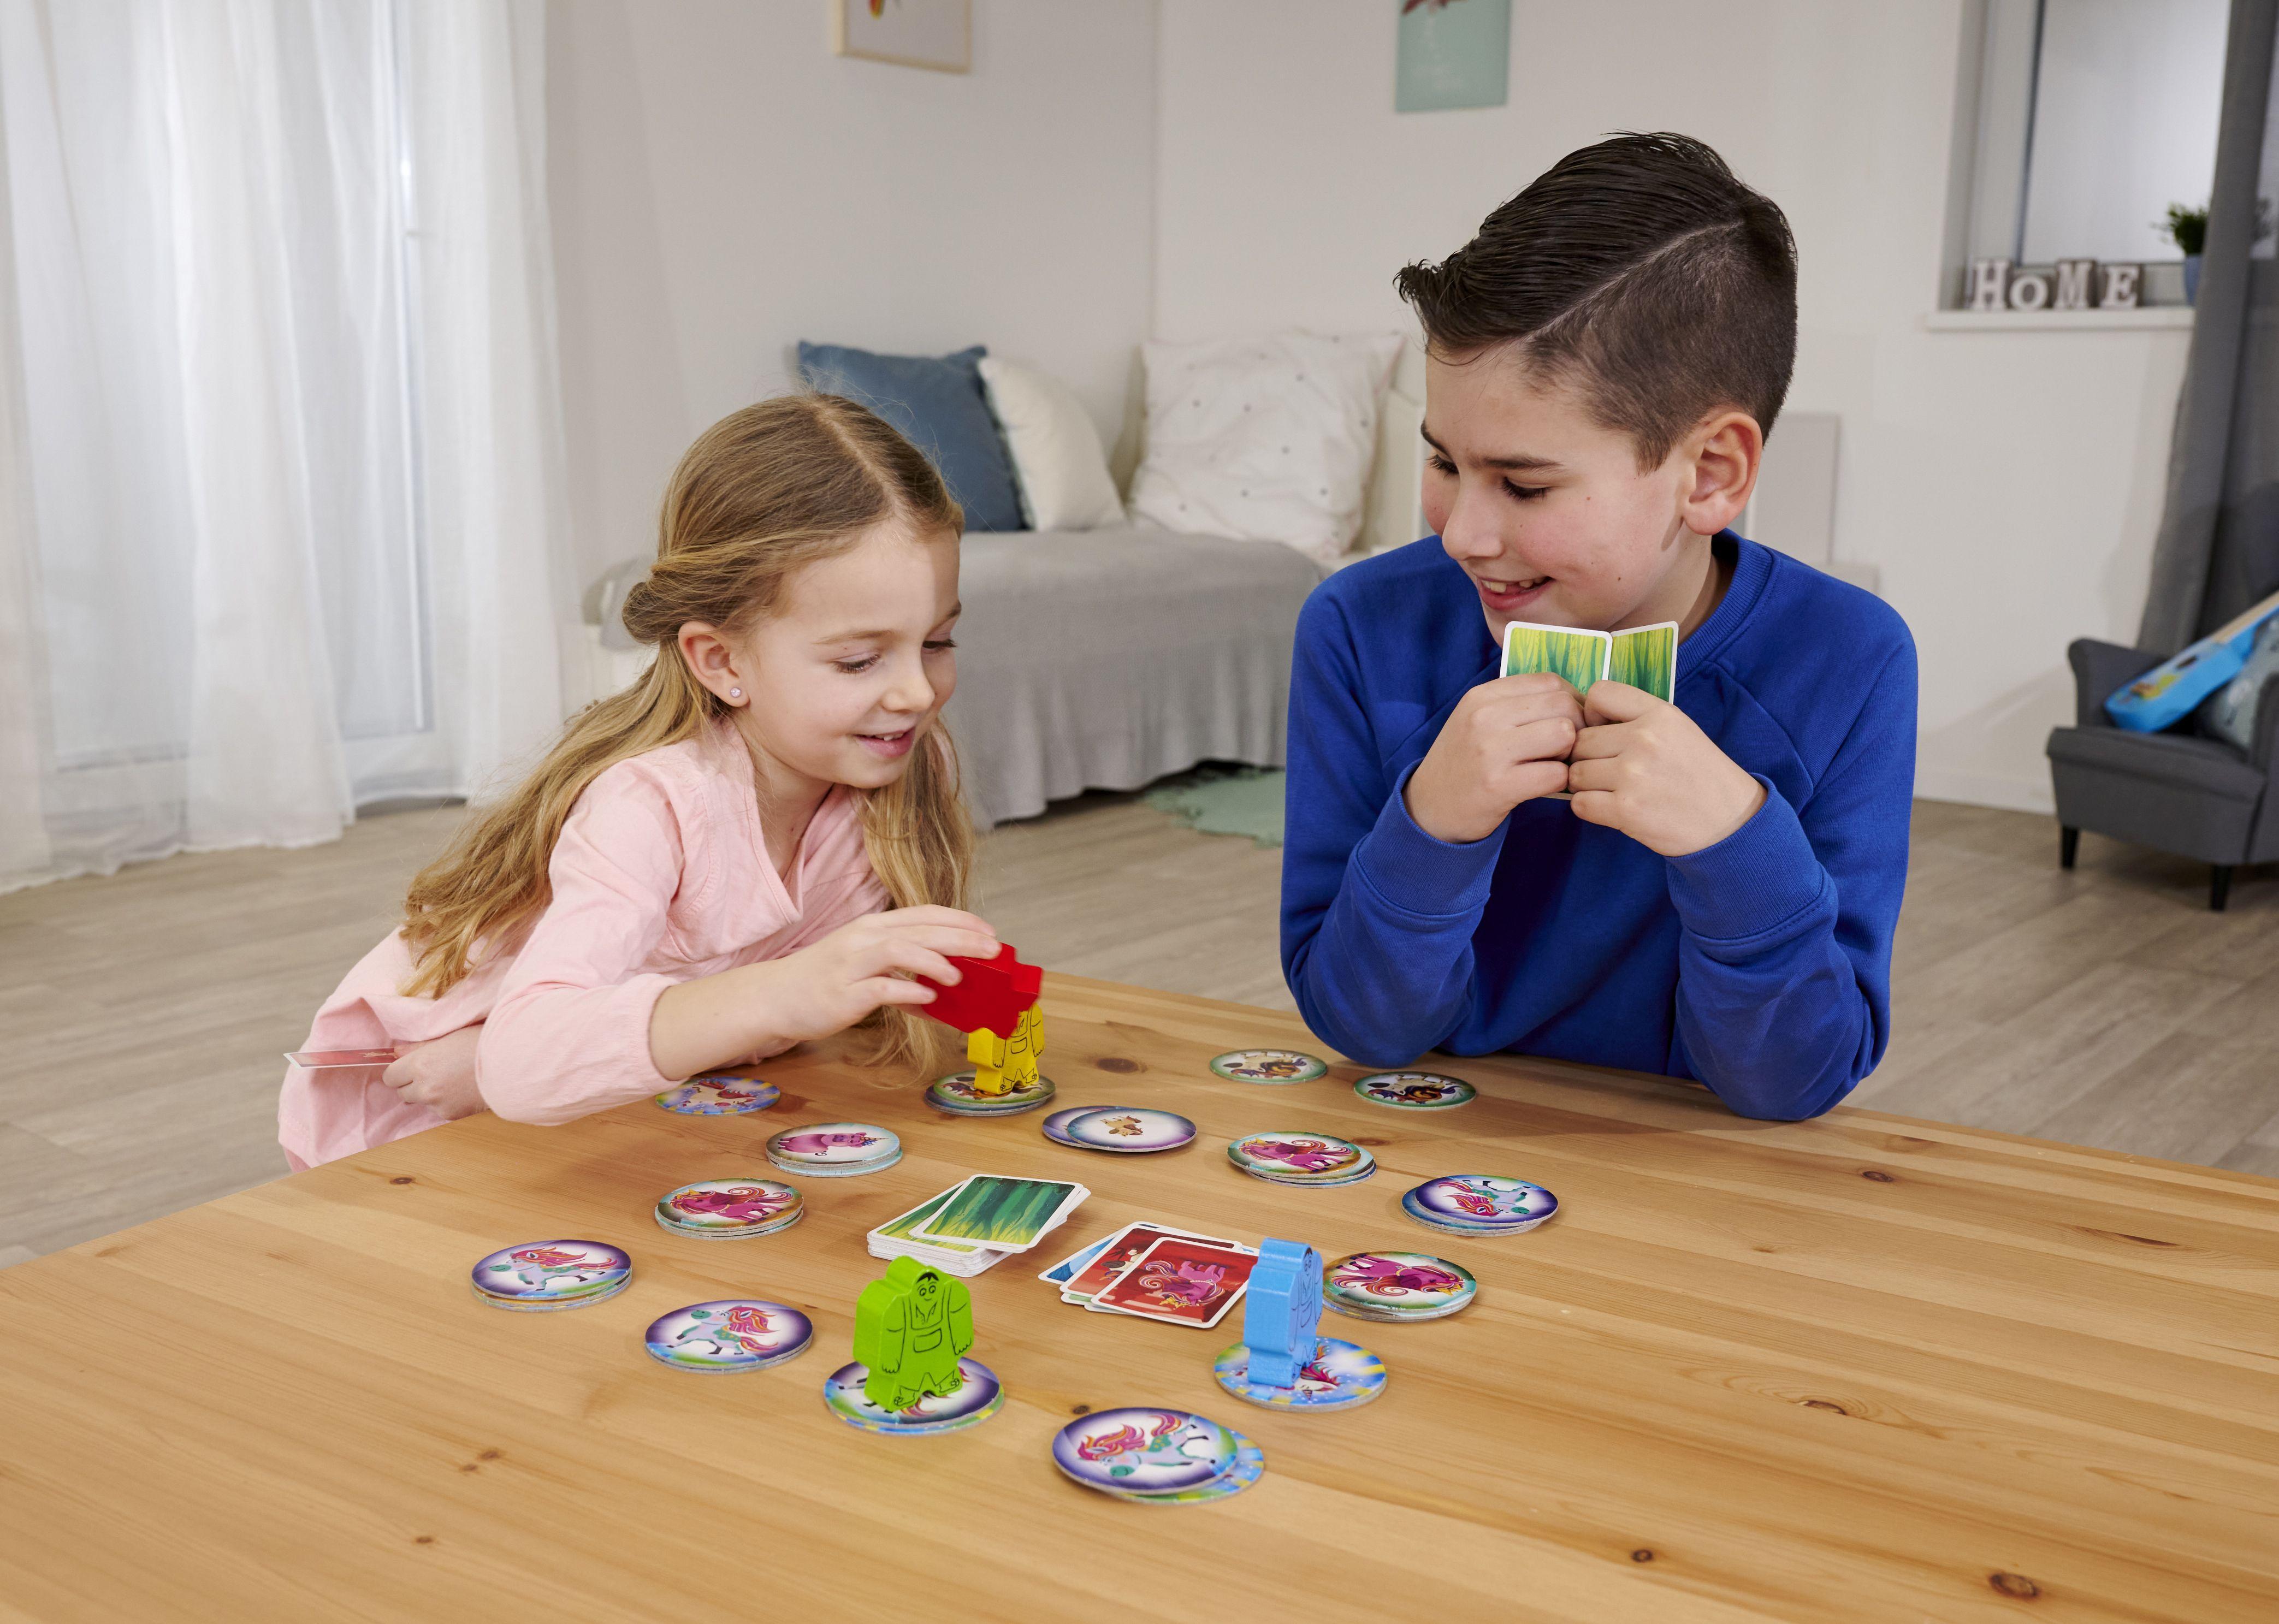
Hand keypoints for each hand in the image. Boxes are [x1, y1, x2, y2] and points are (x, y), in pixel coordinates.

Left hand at [381, 1025, 487, 1119]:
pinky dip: (446, 1102)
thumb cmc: (484, 1042)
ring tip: (453, 1080)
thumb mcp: (450, 1036)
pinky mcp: (452, 1116)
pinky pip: (439, 1110)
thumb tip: (396, 1052)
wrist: (513, 1064)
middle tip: (434, 1072)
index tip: (412, 1066)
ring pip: (422, 1102)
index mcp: (421, 1064)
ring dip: (430, 1094)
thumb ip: (420, 1047)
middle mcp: (425, 1088)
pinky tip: (463, 1090)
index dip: (400, 1071)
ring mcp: (438, 1105)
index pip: (390, 1076)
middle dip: (413, 1083)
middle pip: (402, 1092)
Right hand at [650, 905, 1001, 1077]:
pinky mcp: (842, 993)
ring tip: (961, 975)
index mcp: (873, 926)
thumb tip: (939, 990)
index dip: (960, 920)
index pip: (925, 914)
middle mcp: (863, 938)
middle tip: (994, 951)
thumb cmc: (823, 981)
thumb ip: (901, 970)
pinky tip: (929, 997)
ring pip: (900, 950)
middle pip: (920, 929)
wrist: (774, 997)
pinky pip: (880, 988)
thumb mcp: (864, 965)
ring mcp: (851, 964)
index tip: (990, 932)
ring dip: (935, 960)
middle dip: (961, 938)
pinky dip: (907, 990)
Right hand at [1403, 672, 1584, 843]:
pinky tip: (1541, 785)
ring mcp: (1490, 751)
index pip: (1550, 681)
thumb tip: (1574, 698)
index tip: (1567, 721)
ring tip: (1550, 764)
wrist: (1429, 808)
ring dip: (1567, 753)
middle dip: (1574, 727)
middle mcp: (1484, 716)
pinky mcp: (1499, 785)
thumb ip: (1516, 703)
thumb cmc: (1464, 762)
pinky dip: (1558, 782)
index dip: (1571, 700)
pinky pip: (1556, 774)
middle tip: (1561, 748)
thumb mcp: (1476, 719)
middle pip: (1563, 705)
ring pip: (1564, 734)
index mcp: (1482, 696)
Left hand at [1567, 681, 1765, 855]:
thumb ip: (1635, 719)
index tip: (1602, 730)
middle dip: (1587, 756)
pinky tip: (1611, 808)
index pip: (1599, 693)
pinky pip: (1580, 803)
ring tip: (1612, 790)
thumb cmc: (1699, 774)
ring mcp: (1633, 775)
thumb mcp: (1678, 729)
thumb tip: (1583, 722)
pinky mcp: (1626, 810)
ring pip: (1575, 773)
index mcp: (1659, 714)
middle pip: (1580, 740)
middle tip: (1610, 770)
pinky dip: (1589, 808)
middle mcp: (1644, 739)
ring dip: (1586, 784)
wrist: (1730, 821)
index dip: (1590, 714)